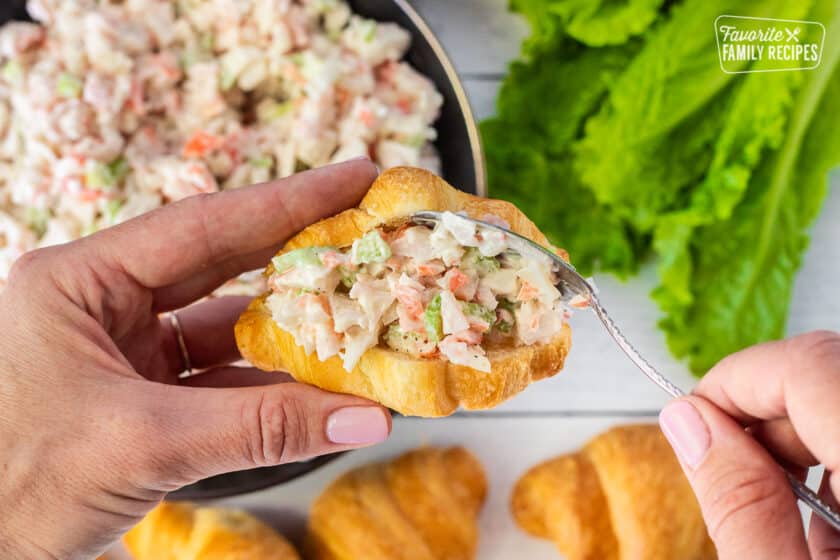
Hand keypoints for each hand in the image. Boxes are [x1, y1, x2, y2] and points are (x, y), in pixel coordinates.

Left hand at [0, 159, 391, 559]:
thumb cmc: (14, 490)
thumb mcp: (144, 445)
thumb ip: (262, 428)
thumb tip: (366, 418)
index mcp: (78, 282)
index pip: (202, 227)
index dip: (288, 201)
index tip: (356, 178)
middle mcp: (101, 304)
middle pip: (219, 264)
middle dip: (296, 251)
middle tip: (368, 228)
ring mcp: (122, 351)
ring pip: (224, 328)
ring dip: (290, 334)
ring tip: (358, 321)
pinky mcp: (139, 396)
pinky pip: (219, 379)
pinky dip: (270, 387)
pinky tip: (319, 390)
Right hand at [659, 330, 839, 558]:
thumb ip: (742, 507)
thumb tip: (689, 425)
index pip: (810, 366)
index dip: (734, 381)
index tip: (692, 422)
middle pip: (826, 376)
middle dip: (759, 414)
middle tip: (725, 476)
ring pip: (839, 404)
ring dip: (793, 444)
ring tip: (772, 514)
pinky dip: (829, 468)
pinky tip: (817, 527)